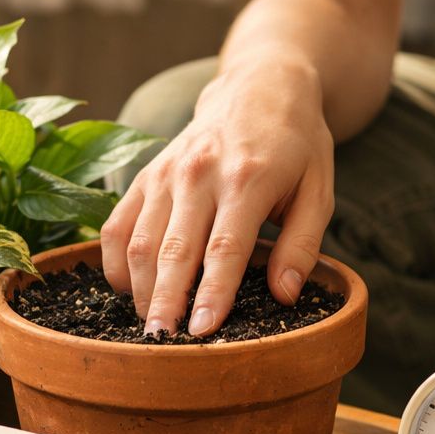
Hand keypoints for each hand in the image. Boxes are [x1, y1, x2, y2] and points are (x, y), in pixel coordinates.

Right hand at [100, 57, 335, 335]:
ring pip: (141, 241)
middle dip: (166, 302)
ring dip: (141, 290)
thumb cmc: (295, 146)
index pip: (224, 247)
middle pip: (174, 249)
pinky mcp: (146, 174)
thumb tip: (284, 294)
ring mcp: (166, 172)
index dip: (211, 293)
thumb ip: (302, 244)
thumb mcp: (319, 190)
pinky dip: (116, 262)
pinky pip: (117, 224)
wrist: (258, 87)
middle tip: (161, 346)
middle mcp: (199, 173)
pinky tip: (128, 292)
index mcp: (248, 178)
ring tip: (150, 329)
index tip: (202, 332)